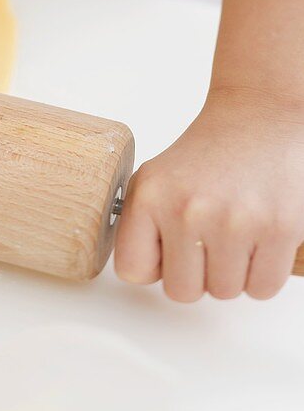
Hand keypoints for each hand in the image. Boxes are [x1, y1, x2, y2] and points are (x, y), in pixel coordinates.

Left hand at [114, 88, 303, 301]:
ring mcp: (234, 222)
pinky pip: (262, 288)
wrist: (262, 117)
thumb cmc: (212, 152)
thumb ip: (141, 224)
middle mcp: (188, 209)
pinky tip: (258, 237)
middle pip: (182, 291)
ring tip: (235, 231)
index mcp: (150, 195)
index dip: (155, 263)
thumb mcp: (157, 177)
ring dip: (232, 271)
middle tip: (208, 237)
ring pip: (224, 292)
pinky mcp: (278, 230)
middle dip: (197, 272)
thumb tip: (140, 271)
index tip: (168, 245)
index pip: (133, 270)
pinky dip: (262, 273)